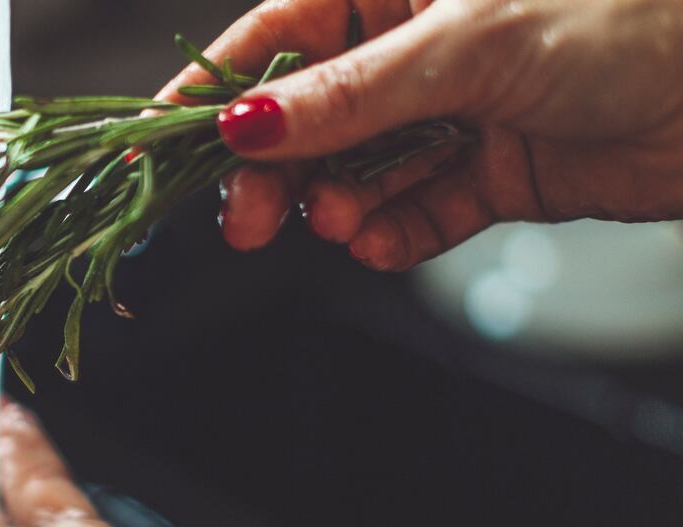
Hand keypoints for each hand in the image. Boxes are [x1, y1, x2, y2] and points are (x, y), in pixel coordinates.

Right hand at [160, 0, 682, 269]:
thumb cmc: (627, 15)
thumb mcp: (463, 44)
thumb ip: (347, 96)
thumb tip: (247, 124)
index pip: (281, 35)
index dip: (220, 90)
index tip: (163, 141)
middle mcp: (419, 47)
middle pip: (310, 117)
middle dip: (277, 172)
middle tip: (248, 222)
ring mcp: (454, 111)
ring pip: (359, 170)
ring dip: (340, 206)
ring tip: (342, 227)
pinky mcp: (491, 170)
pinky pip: (419, 210)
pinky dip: (394, 232)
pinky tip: (380, 242)